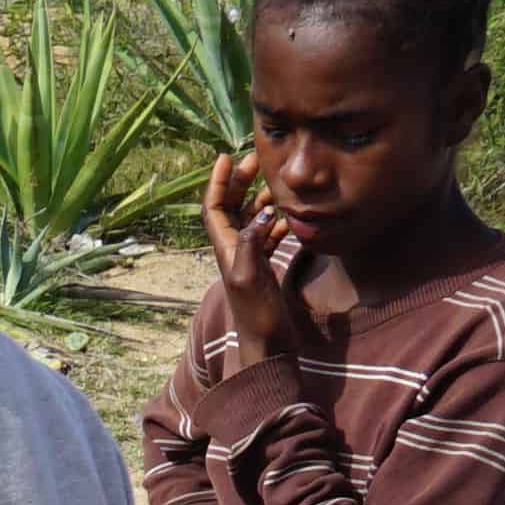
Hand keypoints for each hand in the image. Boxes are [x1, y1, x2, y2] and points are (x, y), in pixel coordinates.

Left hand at [197, 156, 302, 356]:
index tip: (226, 157)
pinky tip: (289, 218)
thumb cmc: (257, 317)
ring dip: (261, 201)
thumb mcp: (251, 279)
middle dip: (242, 183)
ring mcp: (249, 260)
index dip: (218, 182)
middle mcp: (234, 251)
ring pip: (251, 221)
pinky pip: (267, 237)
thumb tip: (260, 216)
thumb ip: (252, 245)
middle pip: (233, 208)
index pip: (215, 208)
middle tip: (257, 162)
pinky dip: (275, 223)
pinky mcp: (264, 270)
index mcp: (225, 250)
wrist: (268, 347)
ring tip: (277, 186)